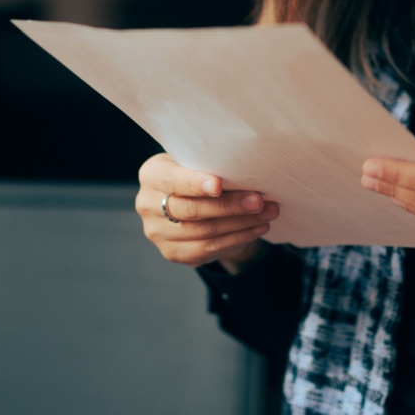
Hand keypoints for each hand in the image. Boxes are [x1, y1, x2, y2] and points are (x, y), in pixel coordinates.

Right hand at [136, 153, 279, 269]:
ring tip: (267, 214)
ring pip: (204, 232)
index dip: (195, 184)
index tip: (218, 185)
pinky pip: (208, 250)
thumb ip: (210, 166)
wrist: (190, 199)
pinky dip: (237, 239)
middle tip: (259, 201)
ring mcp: (157, 232)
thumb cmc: (197, 173)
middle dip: (229, 206)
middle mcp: (147, 205)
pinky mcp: (172, 253)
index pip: (173, 180)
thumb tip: (246, 171)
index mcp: (152, 175)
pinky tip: (257, 229)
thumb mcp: (196, 161)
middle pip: (192, 210)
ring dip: (240, 224)